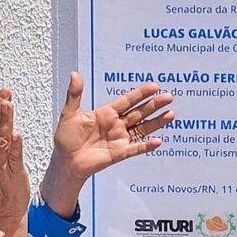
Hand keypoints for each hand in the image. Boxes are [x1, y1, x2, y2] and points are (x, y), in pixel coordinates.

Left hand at [40, 72, 174, 216]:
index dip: (141, 94)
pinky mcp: (119, 153)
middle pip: (139, 113)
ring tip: (171, 114)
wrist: (65, 162)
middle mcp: (116, 125)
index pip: (127, 101)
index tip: (154, 86)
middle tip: (169, 97)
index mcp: (105, 113)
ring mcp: (119, 139)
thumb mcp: (69, 113)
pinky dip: (147, 146)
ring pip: (142, 129)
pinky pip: (136, 148)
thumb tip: (75, 74)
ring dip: (156, 122)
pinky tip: (158, 141)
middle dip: (154, 105)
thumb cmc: (66, 139)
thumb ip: (75, 94)